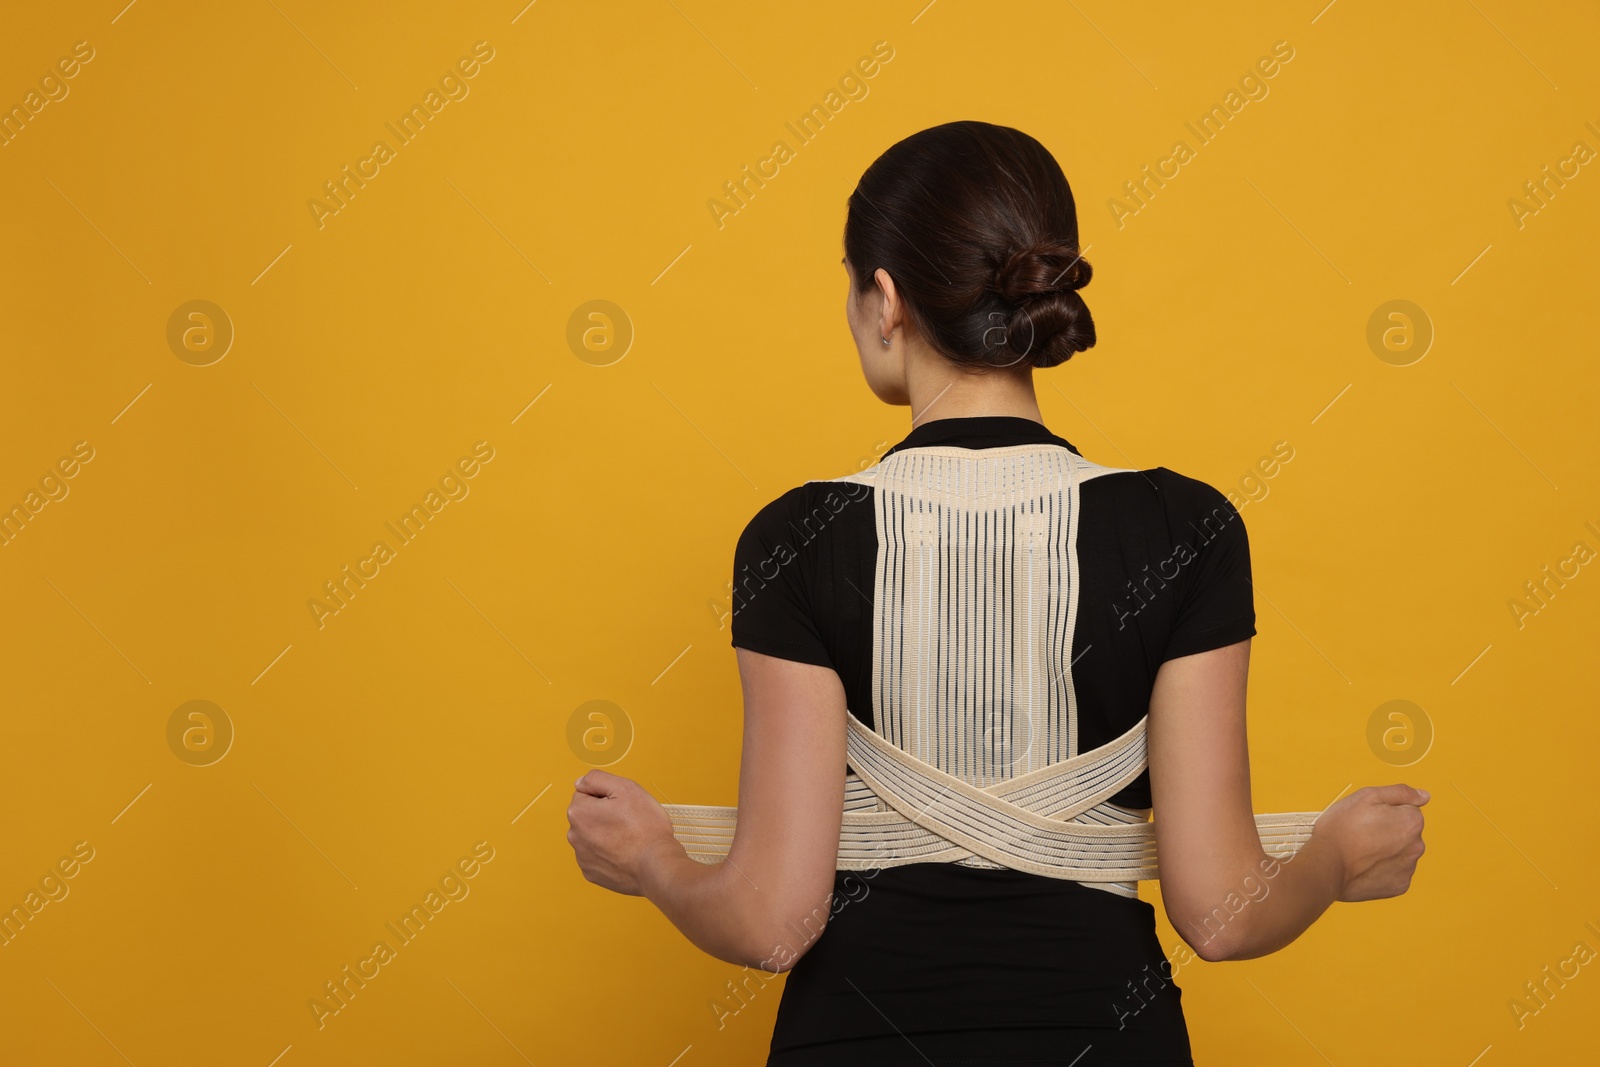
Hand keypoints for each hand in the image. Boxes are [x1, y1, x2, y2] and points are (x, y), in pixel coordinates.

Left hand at [567, 768, 684, 895]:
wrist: (656, 865)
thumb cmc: (644, 827)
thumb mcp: (626, 788)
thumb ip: (597, 779)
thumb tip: (581, 782)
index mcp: (579, 812)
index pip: (586, 793)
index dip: (606, 795)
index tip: (622, 804)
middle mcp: (574, 836)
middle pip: (588, 816)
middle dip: (604, 815)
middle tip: (628, 820)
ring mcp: (582, 857)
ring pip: (592, 836)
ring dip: (606, 834)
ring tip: (628, 838)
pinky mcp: (592, 873)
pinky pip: (597, 856)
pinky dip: (609, 853)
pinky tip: (625, 853)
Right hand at [1313, 783, 1428, 902]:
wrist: (1326, 865)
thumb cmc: (1342, 828)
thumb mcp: (1366, 796)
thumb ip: (1400, 793)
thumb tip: (1424, 796)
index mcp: (1412, 821)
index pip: (1407, 810)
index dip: (1386, 811)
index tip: (1368, 816)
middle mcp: (1417, 846)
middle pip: (1406, 832)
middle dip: (1389, 830)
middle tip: (1362, 832)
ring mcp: (1408, 868)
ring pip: (1401, 852)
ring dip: (1387, 850)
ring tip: (1361, 850)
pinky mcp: (1399, 886)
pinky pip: (1395, 872)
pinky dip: (1383, 868)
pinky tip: (1365, 865)